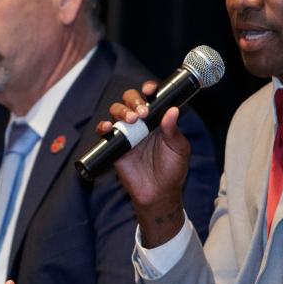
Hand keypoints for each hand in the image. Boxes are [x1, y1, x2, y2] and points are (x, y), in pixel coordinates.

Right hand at [98, 82, 190, 244]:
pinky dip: (103, 126)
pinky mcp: (115, 146)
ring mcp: (127, 133)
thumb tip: (173, 110)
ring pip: (116, 111)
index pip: (151, 98)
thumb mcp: (179, 149)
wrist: (158, 194)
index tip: (149, 90)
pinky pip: (105, 132)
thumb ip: (173, 130)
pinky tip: (108, 128)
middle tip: (141, 112)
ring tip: (131, 120)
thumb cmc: (172, 170)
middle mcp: (141, 123)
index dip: (148, 89)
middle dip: (133, 100)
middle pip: (130, 100)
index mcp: (158, 120)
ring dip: (120, 110)